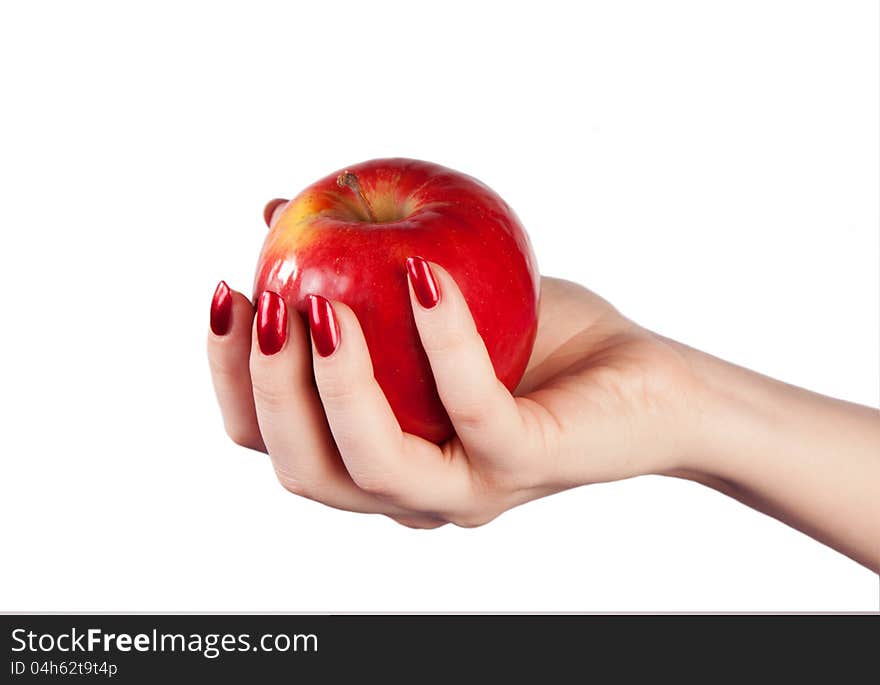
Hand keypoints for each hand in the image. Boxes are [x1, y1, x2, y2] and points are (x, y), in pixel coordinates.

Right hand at [207, 266, 697, 527]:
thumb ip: (357, 270)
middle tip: (261, 299)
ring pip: (371, 466)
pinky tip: (424, 273)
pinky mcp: (528, 461)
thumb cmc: (542, 341)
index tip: (226, 295)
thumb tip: (274, 210)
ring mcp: (470, 488)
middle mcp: (414, 493)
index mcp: (382, 457)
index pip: (277, 443)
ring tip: (318, 301)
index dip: (232, 379)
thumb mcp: (436, 296)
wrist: (652, 383)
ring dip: (329, 382)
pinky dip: (441, 338)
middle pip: (302, 471)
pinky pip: (471, 406)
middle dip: (262, 389)